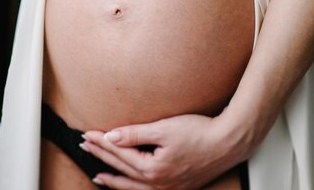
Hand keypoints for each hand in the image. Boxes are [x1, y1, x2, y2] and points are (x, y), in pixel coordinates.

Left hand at [81, 113, 250, 189]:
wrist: (228, 143)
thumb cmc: (200, 133)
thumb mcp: (164, 129)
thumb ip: (135, 134)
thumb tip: (111, 136)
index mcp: (152, 169)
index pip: (120, 153)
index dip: (102, 142)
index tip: (88, 134)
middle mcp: (158, 184)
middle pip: (122, 168)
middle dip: (102, 156)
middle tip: (85, 146)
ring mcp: (167, 188)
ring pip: (132, 186)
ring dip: (113, 178)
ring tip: (97, 175)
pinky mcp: (176, 187)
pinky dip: (131, 187)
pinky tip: (127, 184)